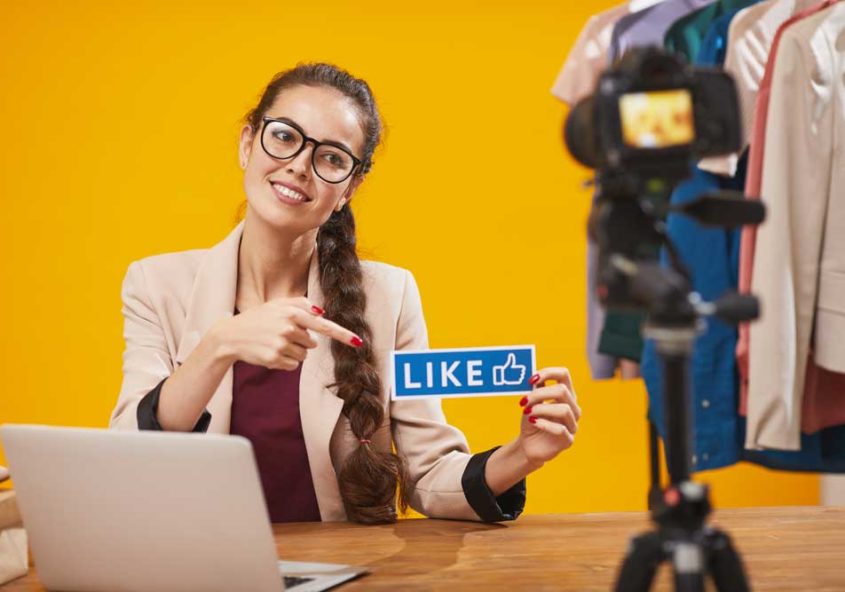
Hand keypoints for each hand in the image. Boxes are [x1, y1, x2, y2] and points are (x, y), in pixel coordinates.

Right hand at [213, 297, 361, 369]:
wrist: (231, 335)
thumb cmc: (259, 318)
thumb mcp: (278, 304)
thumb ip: (301, 304)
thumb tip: (322, 313)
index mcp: (292, 313)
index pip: (323, 326)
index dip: (343, 335)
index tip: (358, 342)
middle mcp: (288, 328)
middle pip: (312, 343)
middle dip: (301, 341)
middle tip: (280, 335)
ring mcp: (281, 345)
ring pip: (303, 355)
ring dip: (293, 352)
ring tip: (274, 343)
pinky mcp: (275, 359)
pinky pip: (293, 365)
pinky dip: (285, 361)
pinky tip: (270, 352)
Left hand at [516, 367, 580, 466]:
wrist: (528, 445)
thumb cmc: (532, 421)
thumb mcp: (532, 402)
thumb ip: (535, 389)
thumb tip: (534, 375)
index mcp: (566, 395)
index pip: (564, 375)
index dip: (548, 373)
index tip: (531, 379)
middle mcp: (573, 408)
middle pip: (562, 391)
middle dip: (540, 394)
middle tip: (523, 400)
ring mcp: (573, 425)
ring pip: (564, 410)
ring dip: (542, 409)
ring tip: (528, 413)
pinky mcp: (568, 440)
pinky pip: (561, 430)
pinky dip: (544, 424)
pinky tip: (533, 422)